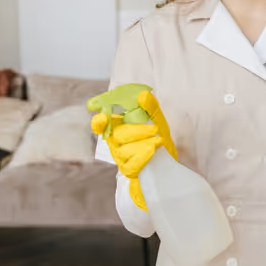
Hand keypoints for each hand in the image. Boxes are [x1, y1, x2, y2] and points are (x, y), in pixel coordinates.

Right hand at [91, 90, 176, 210]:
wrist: (167, 164)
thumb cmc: (157, 139)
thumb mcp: (158, 121)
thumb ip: (150, 107)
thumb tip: (143, 95)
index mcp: (117, 128)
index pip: (100, 124)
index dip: (98, 121)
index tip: (101, 116)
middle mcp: (115, 142)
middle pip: (118, 135)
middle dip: (137, 130)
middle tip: (155, 129)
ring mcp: (120, 157)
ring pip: (125, 149)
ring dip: (144, 143)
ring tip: (159, 141)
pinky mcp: (128, 170)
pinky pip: (132, 163)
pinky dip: (143, 156)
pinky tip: (153, 151)